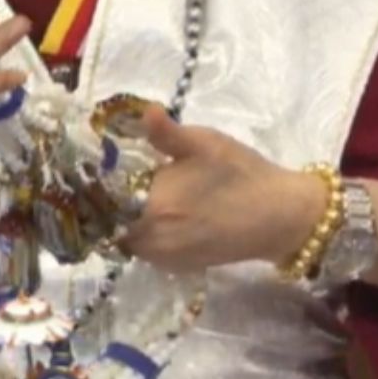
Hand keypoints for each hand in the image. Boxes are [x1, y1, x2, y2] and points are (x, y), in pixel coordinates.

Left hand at [117, 104, 329, 272]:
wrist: (281, 216)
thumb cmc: (242, 174)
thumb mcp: (205, 143)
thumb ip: (166, 133)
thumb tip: (143, 112)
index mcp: (153, 206)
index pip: (104, 200)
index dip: (97, 185)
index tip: (96, 167)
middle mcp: (152, 240)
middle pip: (112, 222)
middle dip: (112, 202)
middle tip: (120, 177)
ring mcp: (165, 258)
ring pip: (128, 238)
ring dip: (129, 219)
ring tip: (138, 192)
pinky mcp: (179, 267)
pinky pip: (147, 250)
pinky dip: (146, 233)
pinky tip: (159, 213)